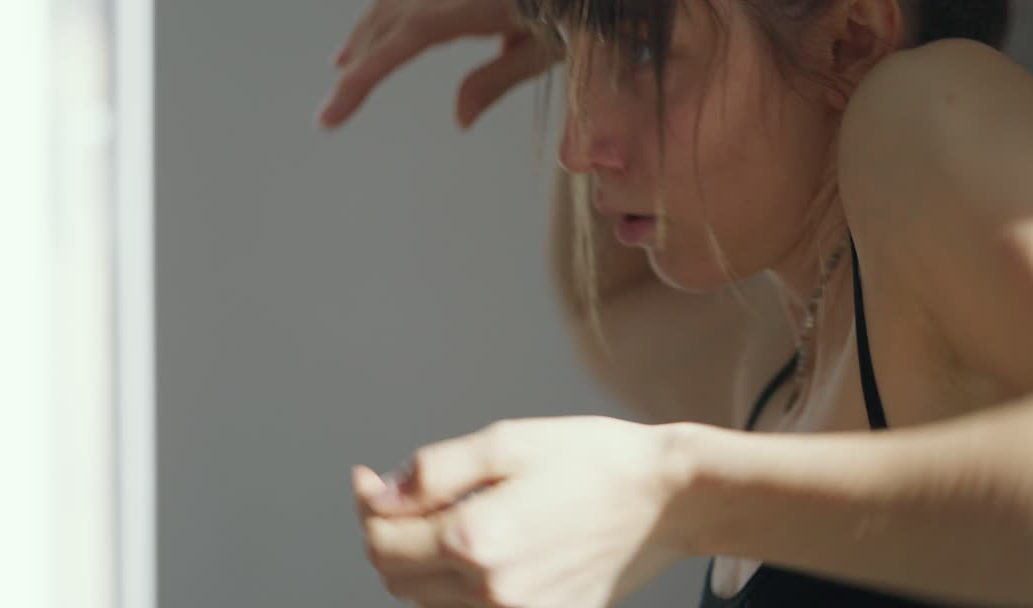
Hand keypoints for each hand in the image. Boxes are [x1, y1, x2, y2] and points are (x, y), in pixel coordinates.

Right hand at [318, 0, 558, 129]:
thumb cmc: (579, 4)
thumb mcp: (549, 50)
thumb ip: (499, 80)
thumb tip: (458, 119)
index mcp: (476, 4)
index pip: (404, 40)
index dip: (365, 74)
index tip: (335, 108)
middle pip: (387, 25)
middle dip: (354, 71)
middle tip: (328, 115)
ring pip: (391, 5)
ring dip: (360, 40)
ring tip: (340, 75)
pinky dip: (378, 17)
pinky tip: (371, 33)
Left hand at [352, 416, 700, 607]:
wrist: (667, 499)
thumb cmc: (594, 460)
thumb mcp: (506, 441)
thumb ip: (432, 471)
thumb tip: (381, 495)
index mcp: (476, 540)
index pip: (382, 542)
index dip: (365, 506)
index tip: (368, 477)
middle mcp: (491, 592)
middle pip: (395, 579)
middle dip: (384, 534)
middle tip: (395, 495)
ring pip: (427, 601)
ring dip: (417, 561)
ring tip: (442, 514)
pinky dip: (455, 584)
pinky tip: (475, 543)